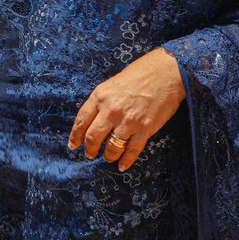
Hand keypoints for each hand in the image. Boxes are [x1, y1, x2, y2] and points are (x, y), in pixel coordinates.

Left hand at [68, 47, 184, 171]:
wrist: (165, 73)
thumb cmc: (139, 74)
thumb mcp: (112, 84)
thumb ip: (102, 101)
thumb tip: (95, 120)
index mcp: (100, 96)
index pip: (81, 120)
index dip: (75, 135)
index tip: (73, 145)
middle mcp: (110, 110)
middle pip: (93, 137)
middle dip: (89, 149)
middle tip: (89, 154)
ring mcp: (127, 121)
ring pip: (112, 147)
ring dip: (108, 156)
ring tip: (107, 158)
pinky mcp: (144, 129)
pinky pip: (132, 150)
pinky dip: (126, 160)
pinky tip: (122, 165)